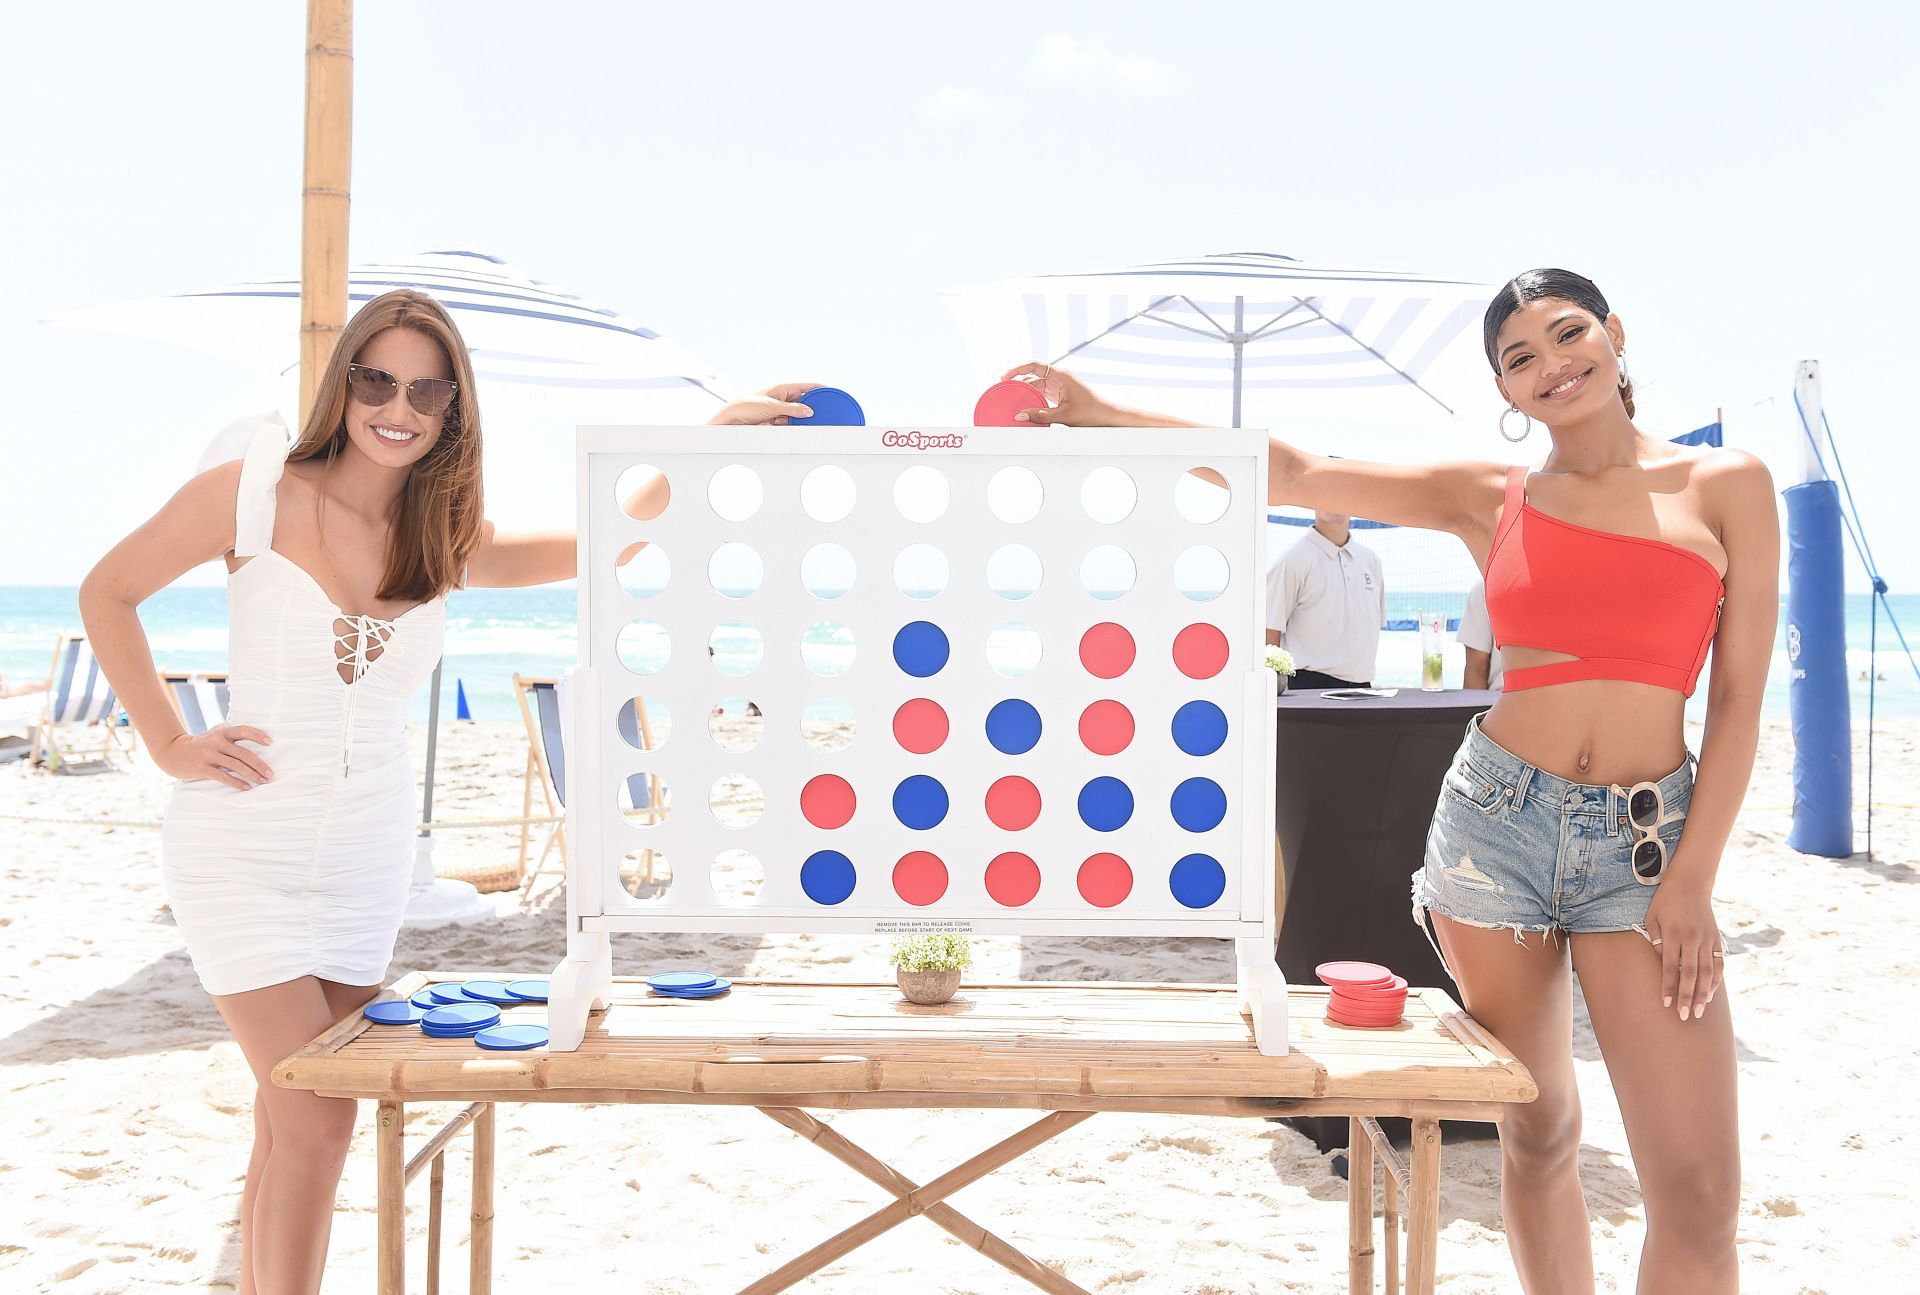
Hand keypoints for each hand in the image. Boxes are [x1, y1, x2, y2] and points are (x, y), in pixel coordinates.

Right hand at [157, 724, 274, 790]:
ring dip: (251, 775)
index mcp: (221, 732)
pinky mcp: (201, 768)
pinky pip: (222, 776)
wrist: (171, 751)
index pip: (243, 731)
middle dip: (259, 764)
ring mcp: (208, 755)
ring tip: (262, 781)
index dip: (257, 735)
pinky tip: (246, 787)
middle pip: (243, 753)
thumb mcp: (213, 734)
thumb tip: (254, 735)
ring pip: (235, 765)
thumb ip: (229, 735)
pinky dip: (236, 782)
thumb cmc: (199, 744)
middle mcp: (216, 742)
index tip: (270, 742)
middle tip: (270, 774)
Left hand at [706, 382, 823, 425]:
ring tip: (810, 423)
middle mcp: (784, 397)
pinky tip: (798, 428)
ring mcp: (782, 409)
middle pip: (807, 401)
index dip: (823, 388)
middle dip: (814, 408)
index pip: (809, 385)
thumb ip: (792, 409)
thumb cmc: (746, 405)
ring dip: (803, 419)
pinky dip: (795, 426)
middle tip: (826, 414)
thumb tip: (809, 411)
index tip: (835, 393)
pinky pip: (792, 423)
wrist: (731, 418)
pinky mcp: (778, 420)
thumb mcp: (772, 406)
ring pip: (800, 414)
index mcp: (784, 387)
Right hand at [998, 363, 1123, 425]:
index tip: (1005, 376)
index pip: (1034, 366)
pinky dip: (1033, 397)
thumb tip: (1020, 415)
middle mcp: (1060, 377)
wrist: (1107, 415)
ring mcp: (1060, 385)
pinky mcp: (1061, 394)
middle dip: (1018, 380)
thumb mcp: (1064, 415)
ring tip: (1011, 396)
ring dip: (1025, 389)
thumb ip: (1040, 415)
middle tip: (1003, 388)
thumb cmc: (1092, 412)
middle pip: (1033, 375)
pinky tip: (1025, 404)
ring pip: (1037, 384)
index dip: (1017, 369)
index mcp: (1061, 375)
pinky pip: (1042, 392)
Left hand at [1644, 882, 1724, 1020]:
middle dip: (1687, 997)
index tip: (1666, 1004)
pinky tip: (1711, 994)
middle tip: (1685, 1016)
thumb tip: (1661, 965)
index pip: (1670, 968)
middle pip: (1690, 974)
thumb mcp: (1652, 918)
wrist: (1690, 884)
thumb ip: (1656, 942)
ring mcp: (1707, 940)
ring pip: (1707, 972)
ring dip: (1704, 994)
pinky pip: (1718, 965)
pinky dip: (1715, 981)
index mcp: (1674, 935)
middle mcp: (1692, 939)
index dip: (1668, 987)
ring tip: (1700, 1011)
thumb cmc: (1665, 902)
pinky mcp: (1717, 940)